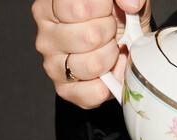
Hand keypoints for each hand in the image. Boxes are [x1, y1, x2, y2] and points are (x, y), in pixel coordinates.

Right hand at [31, 0, 150, 107]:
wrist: (120, 45)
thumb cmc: (116, 16)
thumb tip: (130, 5)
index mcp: (51, 5)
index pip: (79, 7)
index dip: (104, 9)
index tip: (107, 9)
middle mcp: (46, 35)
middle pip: (89, 37)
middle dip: (110, 34)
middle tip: (110, 32)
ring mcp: (52, 64)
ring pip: (92, 65)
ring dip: (110, 58)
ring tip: (109, 50)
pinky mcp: (63, 90)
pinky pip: (92, 93)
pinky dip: (109, 85)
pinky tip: (108, 73)